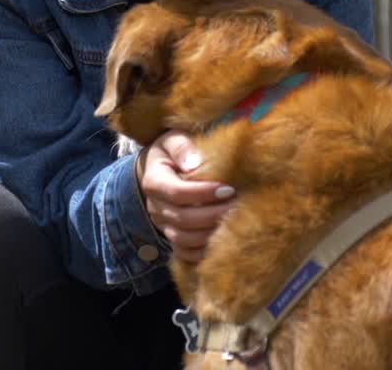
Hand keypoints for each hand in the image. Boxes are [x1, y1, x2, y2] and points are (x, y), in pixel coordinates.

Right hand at [137, 130, 234, 262]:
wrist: (157, 168)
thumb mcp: (172, 139)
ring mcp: (162, 224)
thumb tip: (194, 164)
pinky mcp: (171, 235)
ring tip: (234, 223)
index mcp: (154, 181)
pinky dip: (201, 252)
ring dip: (210, 234)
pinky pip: (183, 252)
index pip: (177, 193)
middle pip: (183, 219)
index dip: (203, 193)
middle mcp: (155, 206)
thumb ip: (181, 147)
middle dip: (213, 215)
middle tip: (238, 207)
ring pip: (184, 239)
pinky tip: (222, 243)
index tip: (228, 189)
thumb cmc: (172, 151)